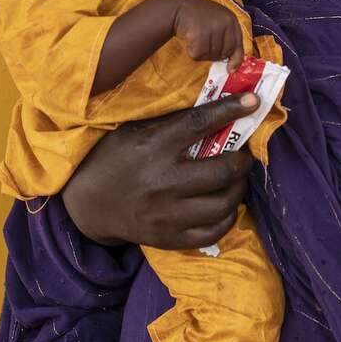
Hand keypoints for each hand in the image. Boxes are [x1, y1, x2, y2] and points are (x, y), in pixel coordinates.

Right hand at [60, 95, 257, 249]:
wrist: (88, 203)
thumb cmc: (115, 157)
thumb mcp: (137, 130)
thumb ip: (174, 122)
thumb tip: (219, 106)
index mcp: (154, 146)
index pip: (200, 123)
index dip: (230, 111)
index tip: (253, 103)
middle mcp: (162, 181)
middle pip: (222, 170)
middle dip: (243, 160)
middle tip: (244, 154)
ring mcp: (166, 214)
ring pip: (223, 203)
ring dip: (239, 188)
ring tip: (236, 178)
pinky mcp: (168, 238)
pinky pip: (213, 231)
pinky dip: (228, 217)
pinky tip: (226, 204)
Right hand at [174, 0, 243, 69]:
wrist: (180, 8)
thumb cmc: (200, 18)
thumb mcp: (218, 23)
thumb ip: (227, 40)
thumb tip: (232, 69)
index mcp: (231, 20)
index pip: (237, 45)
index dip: (235, 59)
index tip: (230, 69)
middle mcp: (225, 23)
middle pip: (224, 53)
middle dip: (214, 54)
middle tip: (204, 44)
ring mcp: (213, 28)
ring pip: (211, 55)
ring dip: (202, 53)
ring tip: (196, 39)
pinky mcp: (199, 34)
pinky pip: (198, 54)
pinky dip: (192, 52)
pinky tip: (190, 40)